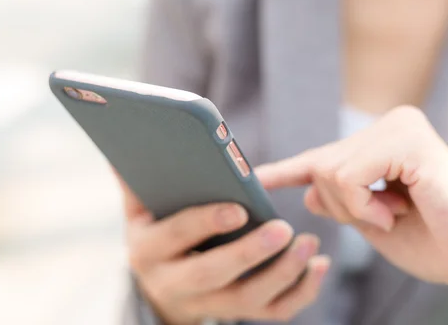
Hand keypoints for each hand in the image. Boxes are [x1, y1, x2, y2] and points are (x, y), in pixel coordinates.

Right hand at [118, 176, 330, 324]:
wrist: (160, 286)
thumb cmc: (156, 233)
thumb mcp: (139, 210)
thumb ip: (137, 180)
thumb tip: (129, 139)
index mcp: (147, 251)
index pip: (176, 237)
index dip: (206, 223)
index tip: (239, 209)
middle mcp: (173, 284)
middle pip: (212, 275)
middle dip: (249, 254)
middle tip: (285, 228)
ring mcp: (207, 305)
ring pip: (246, 300)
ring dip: (282, 275)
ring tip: (310, 244)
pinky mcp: (235, 313)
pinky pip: (271, 312)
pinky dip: (300, 294)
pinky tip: (319, 267)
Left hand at [256, 106, 447, 293]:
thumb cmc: (434, 242)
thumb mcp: (372, 223)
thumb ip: (341, 202)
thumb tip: (310, 187)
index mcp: (383, 141)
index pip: (324, 157)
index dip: (288, 171)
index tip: (256, 177)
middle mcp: (391, 124)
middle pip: (321, 165)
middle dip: (343, 206)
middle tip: (386, 215)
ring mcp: (399, 127)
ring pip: (329, 172)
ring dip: (356, 209)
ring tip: (396, 211)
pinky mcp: (407, 140)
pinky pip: (348, 176)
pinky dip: (364, 206)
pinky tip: (399, 208)